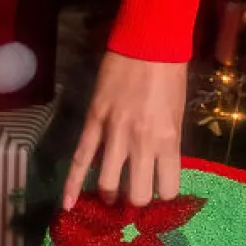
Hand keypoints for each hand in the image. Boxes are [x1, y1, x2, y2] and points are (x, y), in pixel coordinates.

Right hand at [64, 51, 186, 209]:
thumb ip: (167, 143)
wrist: (148, 41)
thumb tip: (158, 168)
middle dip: (135, 200)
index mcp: (169, 140)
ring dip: (109, 194)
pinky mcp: (93, 122)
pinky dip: (72, 184)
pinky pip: (81, 159)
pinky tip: (67, 204)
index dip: (164, 194)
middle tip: (133, 194)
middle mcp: (142, 143)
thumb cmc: (170, 75)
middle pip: (137, 194)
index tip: (160, 191)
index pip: (168, 188)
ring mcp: (115, 134)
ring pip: (107, 183)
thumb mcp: (178, 113)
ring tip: (110, 195)